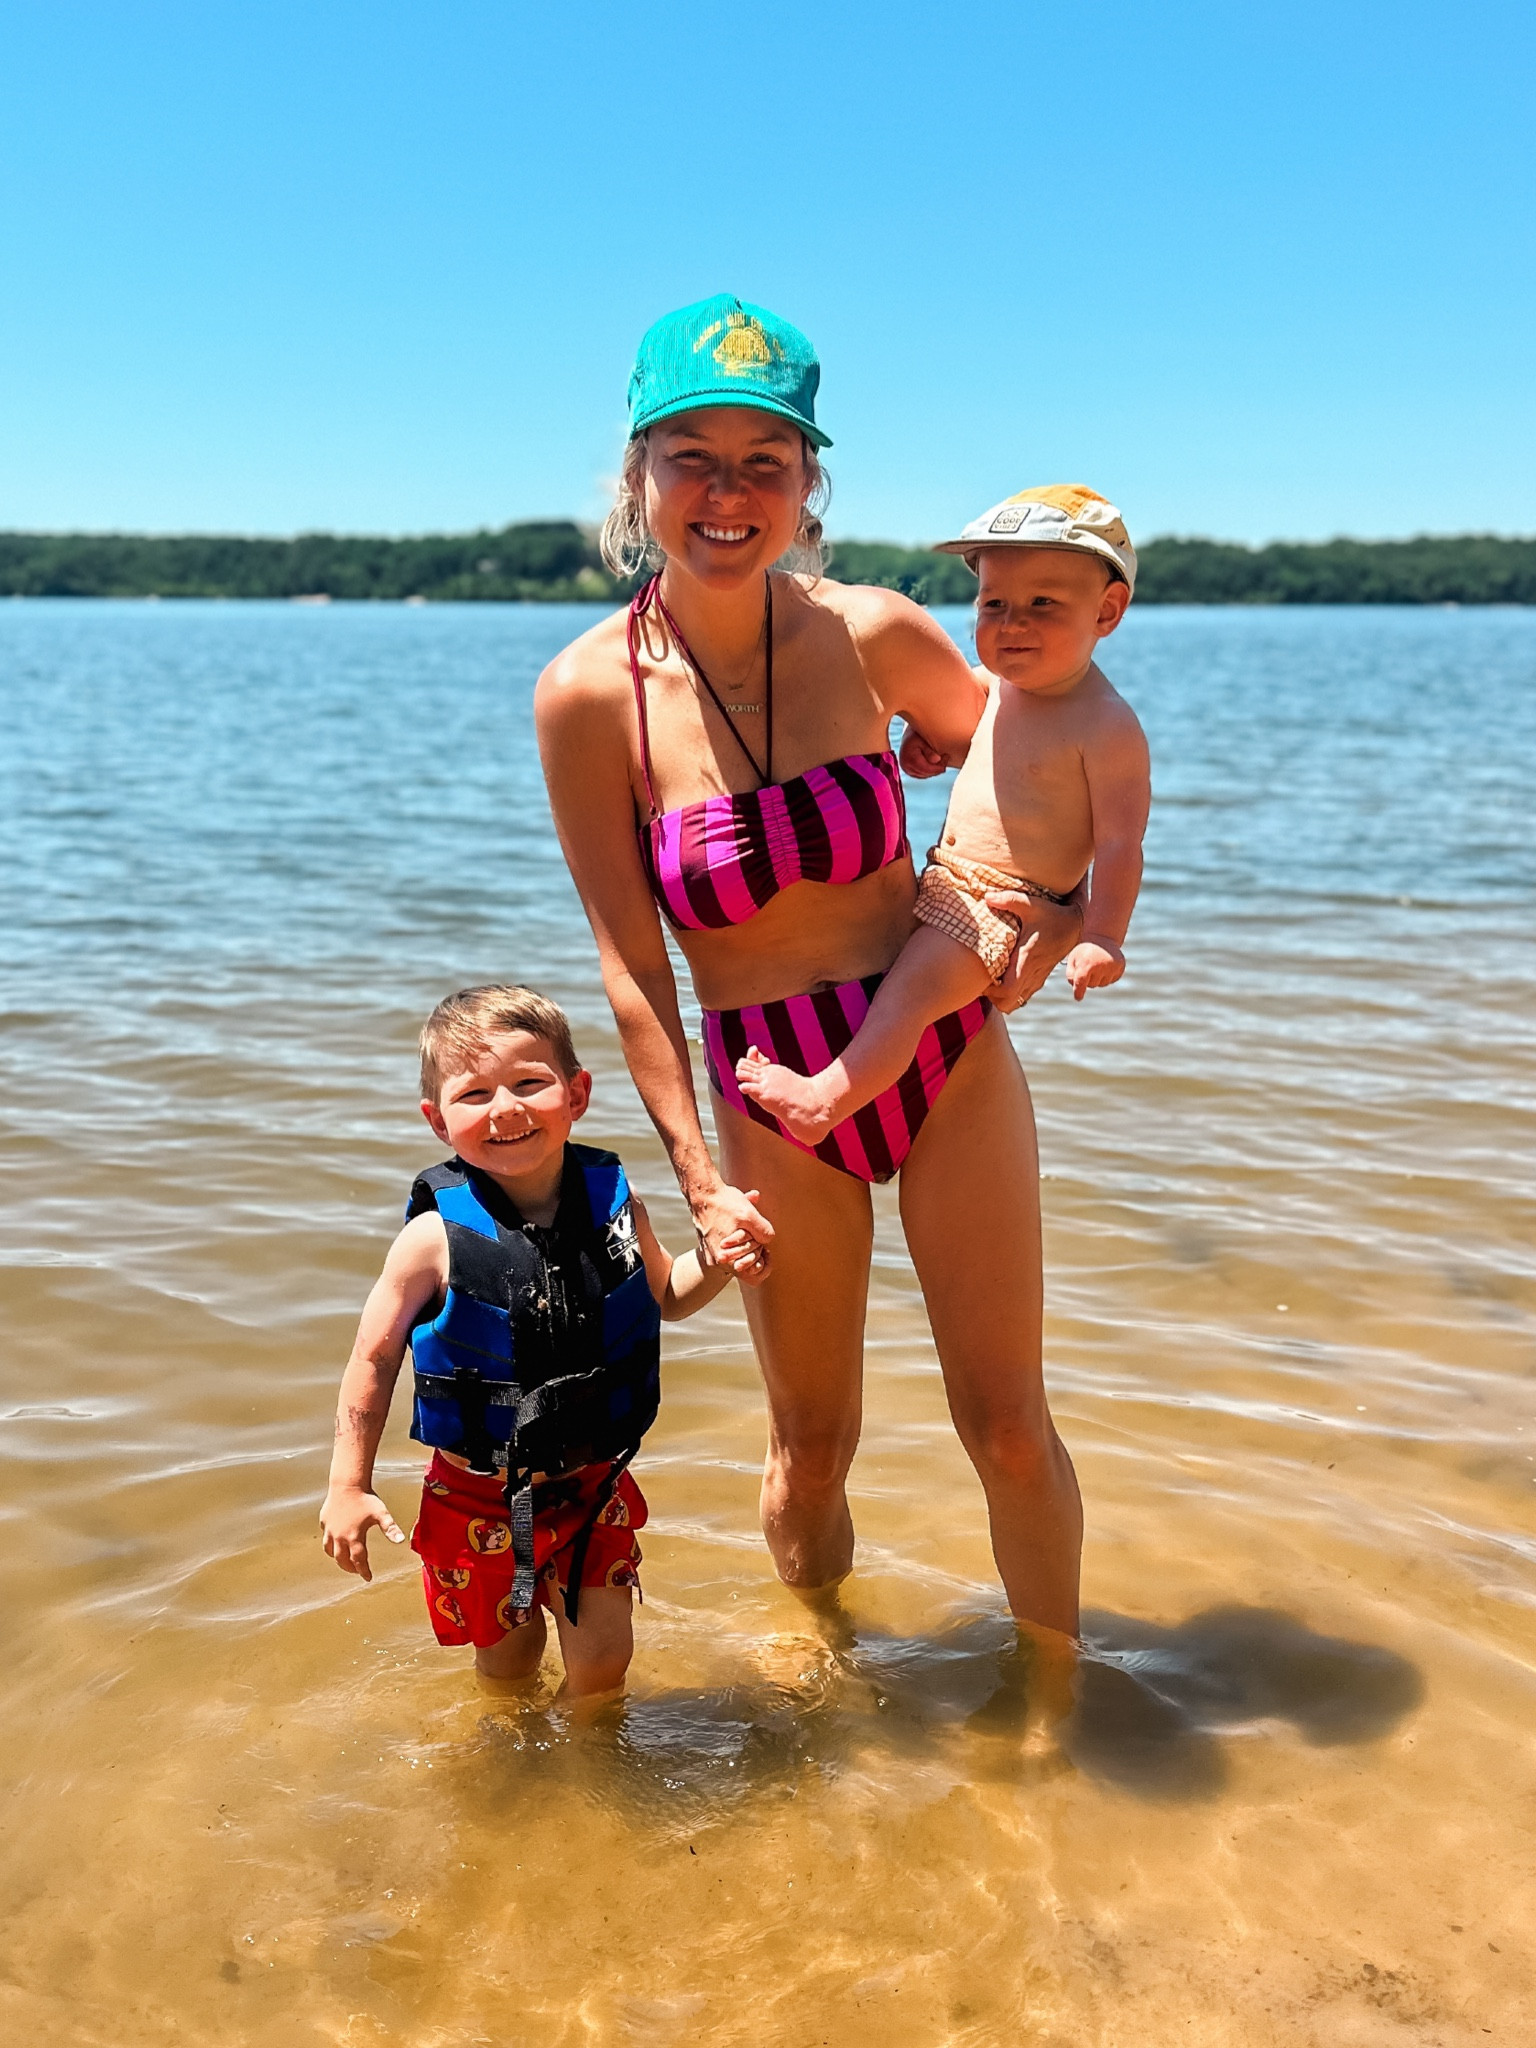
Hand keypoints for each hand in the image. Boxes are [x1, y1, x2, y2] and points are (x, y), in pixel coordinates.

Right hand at [321, 1485, 406, 1581]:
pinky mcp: (325, 1522)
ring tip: (344, 1560)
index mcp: (354, 1537)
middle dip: (350, 1568)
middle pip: (342, 1560)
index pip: (358, 1561)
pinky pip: (326, 1538)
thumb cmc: (365, 1498)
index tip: (368, 1577)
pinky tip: (336, 1542)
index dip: (364, 1571)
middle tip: (357, 1570)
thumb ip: (390, 1528)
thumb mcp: (381, 1513)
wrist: (347, 1483)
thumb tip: (401, 1540)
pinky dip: (330, 1544)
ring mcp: (330, 1530)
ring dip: (338, 1558)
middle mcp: (340, 1537)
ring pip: (330, 1551)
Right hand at [691, 1179, 773, 1285]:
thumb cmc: (724, 1203)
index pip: (754, 1277)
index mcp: (725, 1260)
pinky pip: (728, 1250)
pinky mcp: (708, 1245)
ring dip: (747, 1245)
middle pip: (746, 1267)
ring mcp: (711, 1254)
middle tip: (758, 1237)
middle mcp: (717, 1261)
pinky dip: (736, 1241)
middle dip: (756, 1252)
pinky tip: (740, 1226)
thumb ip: (764, 1231)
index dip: (765, 1265)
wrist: (701, 1193)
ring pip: (737, 1257)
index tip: (767, 1250)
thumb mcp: (750, 1215)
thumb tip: (768, 1240)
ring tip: (749, 1230)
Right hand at [898, 723, 951, 778]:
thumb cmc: (917, 736)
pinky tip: (935, 762)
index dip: (939, 766)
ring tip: (942, 758)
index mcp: (909, 758)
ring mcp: (907, 770)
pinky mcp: (910, 772)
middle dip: (938, 767)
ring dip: (935, 769)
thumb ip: (930, 751)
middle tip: (946, 757)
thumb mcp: (923, 740)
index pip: (926, 768)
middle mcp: (906, 766)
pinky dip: (930, 770)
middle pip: (927, 773)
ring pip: (926, 775)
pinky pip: (923, 775)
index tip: (947, 757)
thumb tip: (937, 760)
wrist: (908, 736)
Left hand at [983, 891, 1083, 1012]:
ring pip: (1014, 1004)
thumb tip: (987, 896)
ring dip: (1000, 997)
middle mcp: (1031, 974)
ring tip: (992, 979)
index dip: (991, 991)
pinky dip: (1010, 994)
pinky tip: (1004, 976)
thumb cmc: (1051, 914)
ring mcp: (1036, 978)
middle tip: (983, 979)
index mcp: (1026, 960)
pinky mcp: (1039, 978)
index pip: (1007, 992)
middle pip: (1007, 1004)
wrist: (1076, 925)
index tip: (983, 977)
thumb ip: (1009, 900)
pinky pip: (1021, 997)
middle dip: (992, 998)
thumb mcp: (1031, 904)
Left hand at [1065, 938, 1124, 1000]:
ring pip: (1102, 984)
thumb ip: (1070, 974)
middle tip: (1088, 966)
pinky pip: (1112, 980)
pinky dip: (1107, 976)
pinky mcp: (1120, 967)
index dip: (1079, 991)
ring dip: (1098, 978)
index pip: (1081, 983)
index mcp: (1086, 964)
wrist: (1102, 937)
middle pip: (1091, 985)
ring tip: (1097, 965)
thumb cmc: (1084, 951)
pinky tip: (1105, 966)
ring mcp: (1112, 967)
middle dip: (1088, 980)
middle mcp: (1100, 966)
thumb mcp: (1073, 959)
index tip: (1078, 998)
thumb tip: (1076, 989)